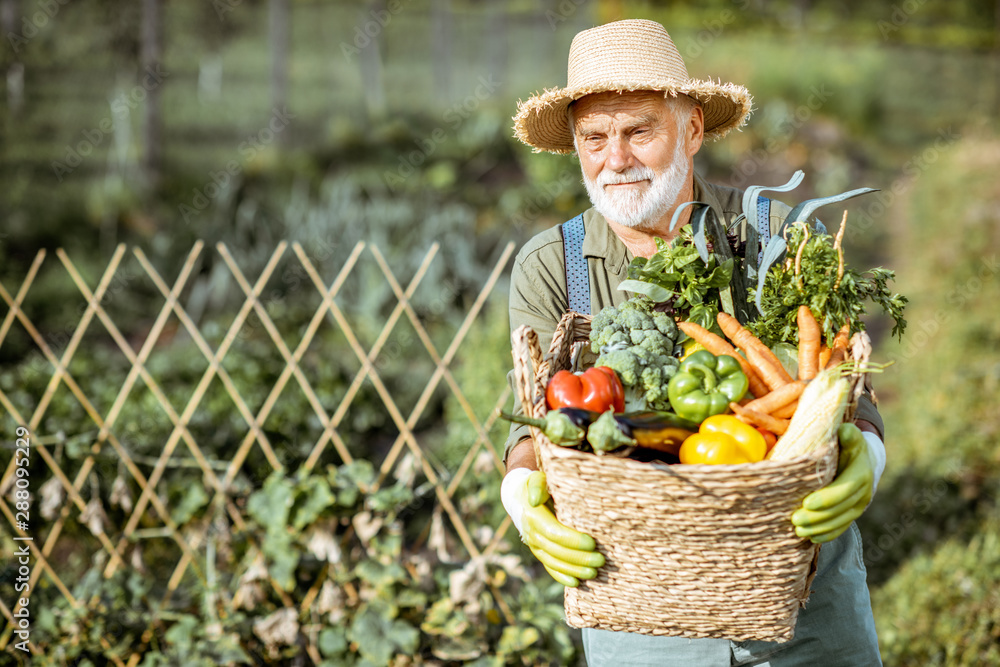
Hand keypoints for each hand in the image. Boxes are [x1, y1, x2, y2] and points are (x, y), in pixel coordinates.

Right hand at [502, 469, 604, 586]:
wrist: (520, 497)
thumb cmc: (537, 485)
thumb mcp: (537, 479)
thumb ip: (538, 485)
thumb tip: (536, 500)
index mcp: (533, 516)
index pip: (554, 532)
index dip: (573, 540)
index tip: (592, 543)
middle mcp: (532, 533)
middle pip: (557, 551)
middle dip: (579, 558)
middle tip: (601, 560)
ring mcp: (534, 545)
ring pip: (554, 562)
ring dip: (574, 570)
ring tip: (594, 573)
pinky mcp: (538, 552)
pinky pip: (549, 567)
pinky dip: (561, 576)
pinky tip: (576, 583)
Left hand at [792, 423, 874, 543]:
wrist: (865, 459)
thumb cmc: (848, 445)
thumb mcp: (849, 436)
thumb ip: (847, 434)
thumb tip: (843, 430)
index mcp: (861, 472)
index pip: (846, 488)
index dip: (827, 498)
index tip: (806, 503)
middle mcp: (864, 491)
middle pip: (841, 509)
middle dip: (818, 517)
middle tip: (795, 520)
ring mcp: (860, 505)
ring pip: (841, 521)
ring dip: (819, 528)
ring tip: (798, 530)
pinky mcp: (854, 513)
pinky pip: (842, 527)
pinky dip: (827, 534)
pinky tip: (811, 538)